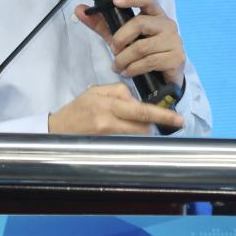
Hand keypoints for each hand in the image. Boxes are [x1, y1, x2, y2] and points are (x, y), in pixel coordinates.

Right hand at [47, 83, 184, 134]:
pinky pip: (128, 140)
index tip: (178, 119)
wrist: (56, 130)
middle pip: (143, 125)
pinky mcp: (105, 145)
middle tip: (167, 120)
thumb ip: (118, 91)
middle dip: (155, 122)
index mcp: (108, 104)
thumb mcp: (95, 91)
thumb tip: (136, 99)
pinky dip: (132, 134)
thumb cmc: (77, 109)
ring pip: (138, 134)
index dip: (162, 115)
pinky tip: (123, 130)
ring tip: (131, 123)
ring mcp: (108, 135)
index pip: (141, 110)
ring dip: (142, 128)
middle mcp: (109, 121)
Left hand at [75, 0, 185, 85]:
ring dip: (124, 59)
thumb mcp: (122, 37)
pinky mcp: (176, 58)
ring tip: (117, 67)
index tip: (115, 2)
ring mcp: (174, 41)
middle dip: (120, 38)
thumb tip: (79, 9)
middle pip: (140, 23)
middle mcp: (167, 24)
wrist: (165, 79)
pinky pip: (149, 62)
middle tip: (112, 50)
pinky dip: (133, 69)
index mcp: (155, 14)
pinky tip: (128, 72)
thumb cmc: (143, 53)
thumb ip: (102, 24)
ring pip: (142, 46)